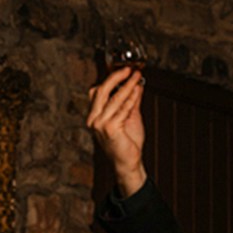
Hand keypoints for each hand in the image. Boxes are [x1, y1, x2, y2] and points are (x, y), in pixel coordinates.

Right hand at [86, 67, 147, 196]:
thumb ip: (131, 101)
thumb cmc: (127, 144)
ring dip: (127, 86)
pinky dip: (131, 98)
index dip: (109, 79)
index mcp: (94, 117)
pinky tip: (137, 90)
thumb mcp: (128, 117)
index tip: (123, 71)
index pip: (96, 92)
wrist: (128, 163)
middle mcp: (94, 120)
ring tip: (136, 78)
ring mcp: (100, 125)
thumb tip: (136, 85)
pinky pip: (122, 109)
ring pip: (114, 98)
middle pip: (101, 91)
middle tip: (128, 70)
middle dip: (116, 77)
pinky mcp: (110, 129)